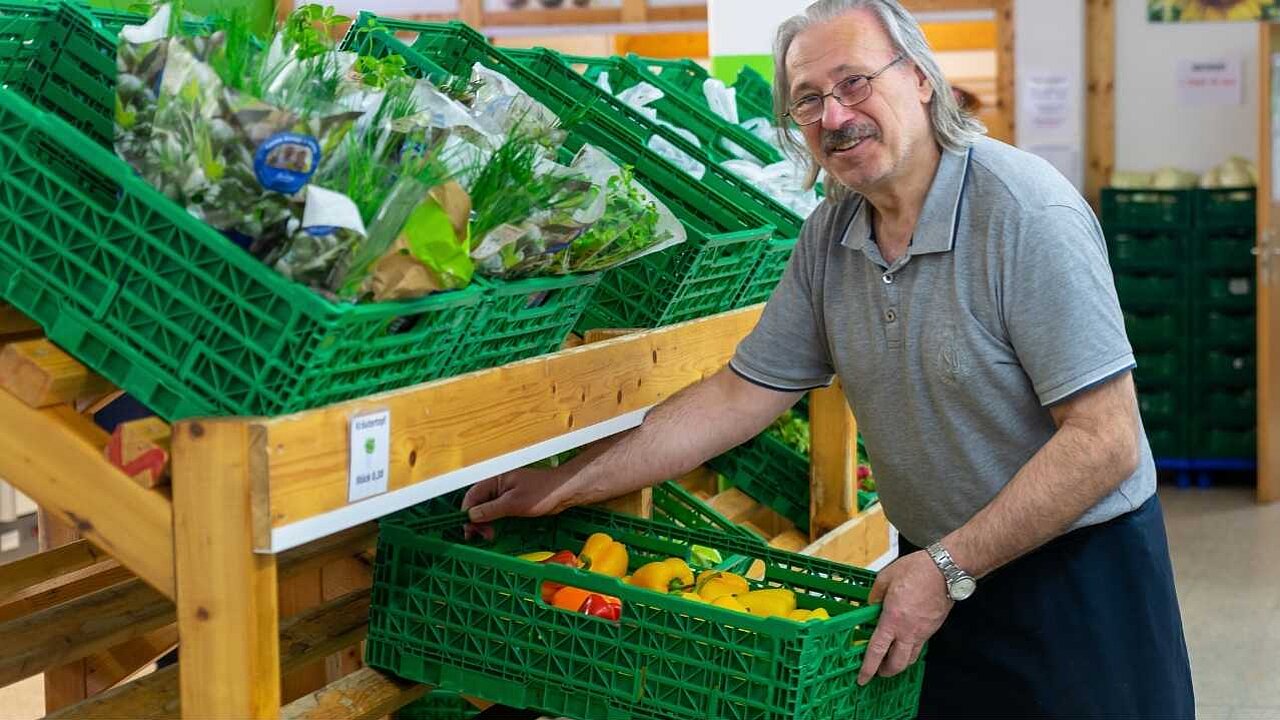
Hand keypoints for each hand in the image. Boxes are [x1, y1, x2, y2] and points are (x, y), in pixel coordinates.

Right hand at [461, 466, 573, 536]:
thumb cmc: (542, 492)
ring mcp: (505, 494)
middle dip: (477, 521)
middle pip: (478, 503)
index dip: (467, 513)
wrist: (565, 491)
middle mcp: (498, 486)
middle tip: (482, 536)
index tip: (469, 529)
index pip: (472, 496)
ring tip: (490, 536)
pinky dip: (494, 522)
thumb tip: (471, 515)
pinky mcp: (513, 501)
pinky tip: (495, 531)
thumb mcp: (514, 503)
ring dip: (485, 523)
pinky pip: (498, 512)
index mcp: (495, 480)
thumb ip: (491, 509)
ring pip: (487, 509)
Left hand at [857, 550, 952, 684]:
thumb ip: (875, 594)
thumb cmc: (916, 570)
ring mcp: (922, 632)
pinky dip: (910, 650)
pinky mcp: (933, 629)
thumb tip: (870, 604)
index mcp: (892, 619)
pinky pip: (920, 646)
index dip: (868, 667)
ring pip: (910, 658)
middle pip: (897, 663)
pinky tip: (905, 642)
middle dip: (886, 671)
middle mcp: (908, 631)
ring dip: (899, 663)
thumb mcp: (886, 577)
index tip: (862, 678)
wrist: (946, 570)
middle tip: (878, 671)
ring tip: (891, 660)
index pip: (877, 650)